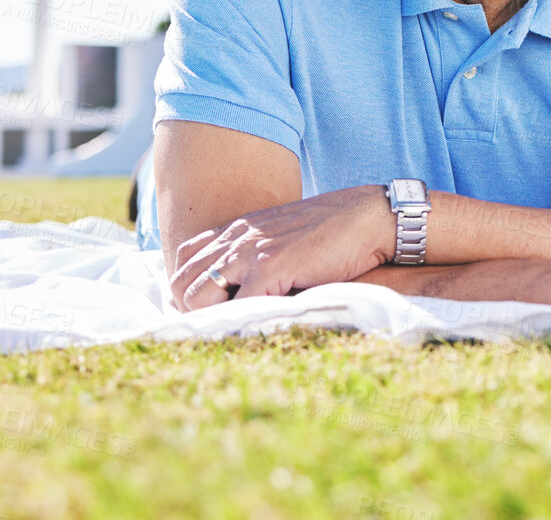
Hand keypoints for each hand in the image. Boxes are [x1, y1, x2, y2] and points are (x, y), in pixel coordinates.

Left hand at [168, 185, 391, 309]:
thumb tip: (248, 289)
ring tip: (232, 332)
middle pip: (182, 279)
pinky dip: (241, 321)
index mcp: (239, 228)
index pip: (186, 257)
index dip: (188, 287)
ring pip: (198, 294)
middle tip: (214, 329)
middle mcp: (238, 236)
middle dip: (190, 311)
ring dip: (210, 319)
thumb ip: (263, 255)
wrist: (368, 217)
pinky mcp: (272, 265)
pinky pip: (238, 303)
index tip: (206, 311)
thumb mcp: (286, 237)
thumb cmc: (335, 233)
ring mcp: (252, 250)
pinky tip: (255, 329)